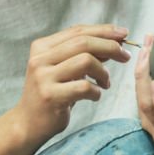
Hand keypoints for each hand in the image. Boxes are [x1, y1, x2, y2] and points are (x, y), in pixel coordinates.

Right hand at [15, 24, 130, 140]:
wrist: (28, 124)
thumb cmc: (52, 94)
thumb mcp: (63, 69)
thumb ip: (82, 54)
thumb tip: (114, 41)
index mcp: (42, 47)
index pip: (78, 31)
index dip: (104, 30)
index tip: (124, 34)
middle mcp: (40, 59)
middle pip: (83, 42)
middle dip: (110, 46)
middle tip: (125, 56)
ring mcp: (44, 77)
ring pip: (86, 61)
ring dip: (103, 72)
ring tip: (105, 83)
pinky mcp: (50, 96)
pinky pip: (84, 87)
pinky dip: (96, 91)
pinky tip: (95, 96)